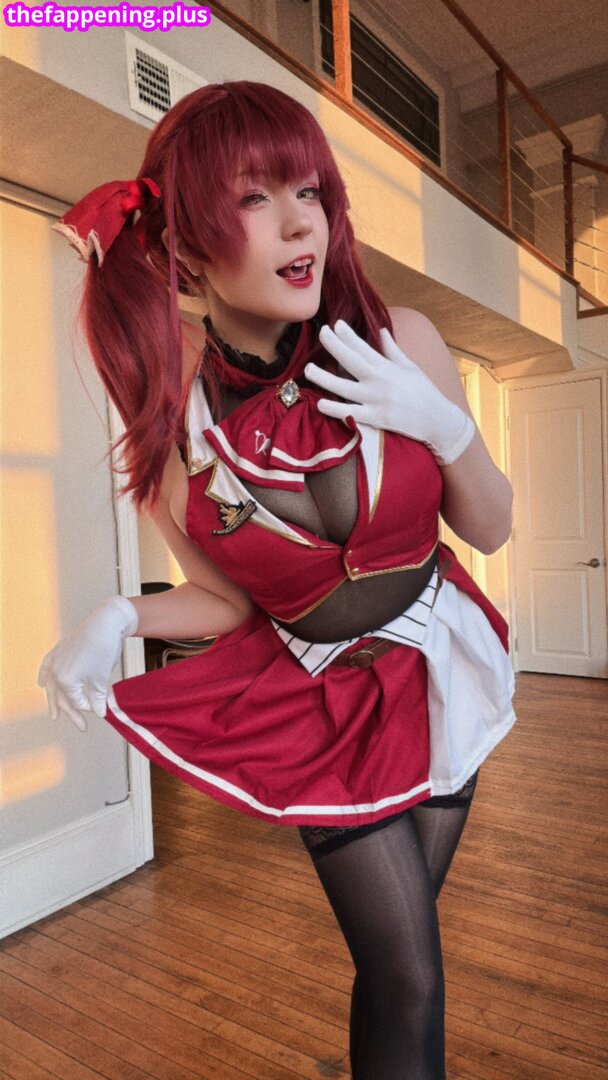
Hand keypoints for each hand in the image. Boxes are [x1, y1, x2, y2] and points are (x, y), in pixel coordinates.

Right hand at [37, 596, 138, 729]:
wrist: (105, 622)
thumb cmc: (104, 650)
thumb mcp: (102, 679)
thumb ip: (98, 699)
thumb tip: (100, 713)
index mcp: (66, 680)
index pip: (77, 701)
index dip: (90, 707)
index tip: (103, 706)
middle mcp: (56, 671)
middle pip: (63, 697)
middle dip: (73, 713)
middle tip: (83, 728)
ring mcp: (56, 659)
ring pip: (53, 684)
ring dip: (54, 700)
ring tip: (54, 715)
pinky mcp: (59, 650)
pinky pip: (47, 666)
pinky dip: (44, 675)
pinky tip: (41, 683)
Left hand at [305, 320, 474, 465]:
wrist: (438, 420)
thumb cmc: (425, 392)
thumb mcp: (410, 366)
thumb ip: (393, 349)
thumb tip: (381, 330)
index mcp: (388, 367)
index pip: (364, 347)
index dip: (348, 335)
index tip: (336, 324)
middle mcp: (379, 381)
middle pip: (351, 361)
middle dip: (334, 345)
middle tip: (321, 333)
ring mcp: (376, 401)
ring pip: (344, 387)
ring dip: (324, 377)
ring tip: (308, 369)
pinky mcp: (375, 419)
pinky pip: (351, 413)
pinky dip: (335, 409)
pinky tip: (320, 403)